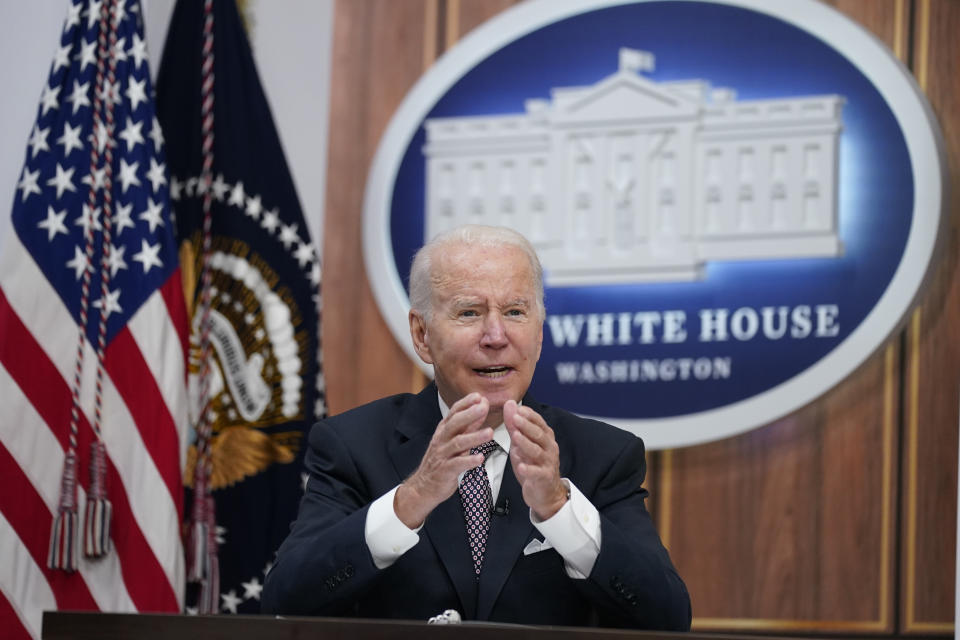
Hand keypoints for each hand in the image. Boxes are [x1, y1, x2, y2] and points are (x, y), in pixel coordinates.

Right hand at [394, 393, 492, 527]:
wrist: (423, 486)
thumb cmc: (442, 461)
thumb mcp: (453, 440)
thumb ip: (468, 426)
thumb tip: (481, 408)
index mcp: (444, 431)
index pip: (453, 412)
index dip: (465, 403)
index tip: (479, 396)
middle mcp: (442, 440)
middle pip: (454, 424)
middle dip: (469, 414)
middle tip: (484, 407)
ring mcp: (442, 455)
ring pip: (458, 443)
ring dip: (474, 437)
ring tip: (490, 432)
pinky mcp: (445, 471)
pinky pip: (457, 465)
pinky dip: (469, 461)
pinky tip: (480, 458)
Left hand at [504, 400, 566, 519]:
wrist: (546, 492)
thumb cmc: (533, 464)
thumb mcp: (521, 443)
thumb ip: (514, 425)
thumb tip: (509, 404)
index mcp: (545, 437)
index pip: (539, 422)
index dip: (529, 415)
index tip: (518, 408)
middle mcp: (549, 448)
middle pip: (539, 434)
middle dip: (526, 425)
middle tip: (515, 417)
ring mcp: (548, 463)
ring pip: (537, 451)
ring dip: (526, 443)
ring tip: (515, 437)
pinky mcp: (544, 477)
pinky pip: (537, 472)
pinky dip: (529, 469)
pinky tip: (521, 467)